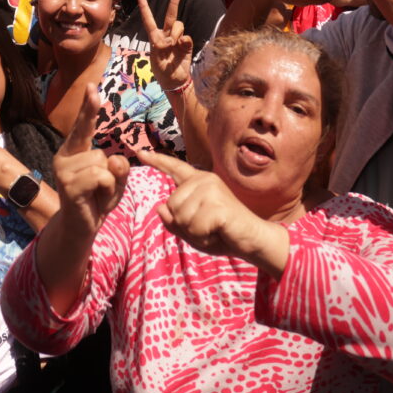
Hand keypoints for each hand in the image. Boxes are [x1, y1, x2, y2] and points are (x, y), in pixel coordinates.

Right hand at [53, 84, 129, 239]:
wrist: (82, 229)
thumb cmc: (97, 200)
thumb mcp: (115, 180)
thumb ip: (119, 167)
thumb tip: (114, 159)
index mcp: (72, 151)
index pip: (82, 126)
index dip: (89, 107)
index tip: (92, 87)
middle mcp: (63, 157)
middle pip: (102, 152)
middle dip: (109, 172)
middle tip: (98, 189)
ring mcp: (63, 171)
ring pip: (103, 164)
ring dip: (108, 183)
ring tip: (96, 194)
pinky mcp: (68, 185)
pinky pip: (102, 176)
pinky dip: (107, 189)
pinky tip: (95, 199)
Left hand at [137, 0, 192, 92]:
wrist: (174, 81)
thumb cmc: (162, 71)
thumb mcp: (156, 61)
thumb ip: (162, 48)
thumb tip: (174, 39)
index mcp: (155, 38)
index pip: (149, 21)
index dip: (145, 9)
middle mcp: (166, 35)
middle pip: (170, 16)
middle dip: (173, 4)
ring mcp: (177, 39)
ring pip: (179, 26)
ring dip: (176, 33)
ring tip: (173, 46)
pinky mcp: (186, 44)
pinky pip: (187, 36)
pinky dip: (184, 40)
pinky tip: (181, 47)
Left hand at [137, 151, 269, 258]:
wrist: (252, 239)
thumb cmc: (222, 233)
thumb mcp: (192, 230)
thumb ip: (174, 221)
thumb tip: (159, 207)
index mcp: (198, 182)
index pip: (174, 168)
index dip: (156, 161)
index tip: (140, 153)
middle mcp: (204, 180)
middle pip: (172, 205)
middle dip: (185, 225)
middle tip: (207, 226)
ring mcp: (211, 189)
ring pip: (181, 217)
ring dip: (195, 232)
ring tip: (213, 229)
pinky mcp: (217, 203)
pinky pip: (194, 226)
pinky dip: (203, 236)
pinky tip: (218, 232)